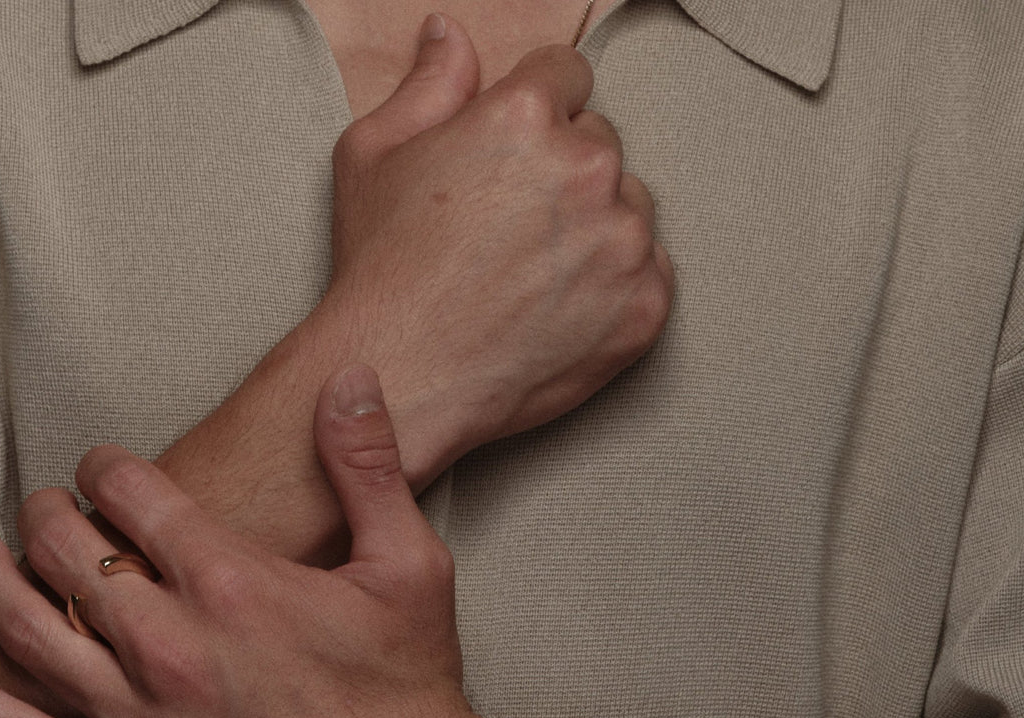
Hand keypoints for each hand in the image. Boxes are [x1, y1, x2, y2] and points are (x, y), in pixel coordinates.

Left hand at [0, 367, 565, 717]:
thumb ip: (369, 467)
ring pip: (35, 635)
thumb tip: (348, 379)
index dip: (108, 468)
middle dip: (48, 515)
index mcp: (235, 585)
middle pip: (70, 556)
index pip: (135, 497)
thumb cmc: (412, 690)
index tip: (104, 466)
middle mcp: (175, 650)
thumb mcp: (411, 566)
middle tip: (46, 505)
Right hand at [318, 17, 673, 478]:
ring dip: (597, 229)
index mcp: (526, 116)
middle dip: (565, 174)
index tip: (517, 157)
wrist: (402, 376)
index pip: (566, 77)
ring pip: (630, 209)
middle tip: (514, 229)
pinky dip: (617, 287)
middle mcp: (588, 170)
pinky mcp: (644, 308)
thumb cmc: (382, 272)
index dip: (536, 115)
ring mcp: (623, 244)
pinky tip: (563, 307)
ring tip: (536, 275)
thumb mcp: (373, 155)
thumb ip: (428, 84)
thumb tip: (452, 34)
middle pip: (601, 145)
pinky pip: (650, 273)